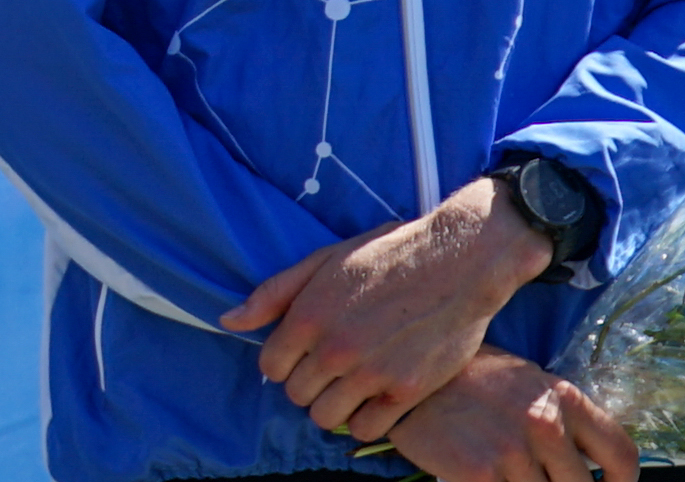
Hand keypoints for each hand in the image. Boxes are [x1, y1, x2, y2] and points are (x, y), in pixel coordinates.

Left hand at [222, 177, 553, 438]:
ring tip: (349, 385)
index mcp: (308, 316)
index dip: (283, 362)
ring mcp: (371, 373)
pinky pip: (366, 430)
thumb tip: (228, 320)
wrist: (456, 262)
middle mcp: (334, 349)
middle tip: (330, 368)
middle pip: (296, 394)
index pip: (269, 367)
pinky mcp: (407, 390)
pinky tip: (374, 398)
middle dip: (307, 383)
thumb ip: (273, 294)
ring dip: (333, 405)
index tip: (302, 354)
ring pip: (326, 417)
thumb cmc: (385, 255)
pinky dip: (365, 420)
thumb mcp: (322, 262)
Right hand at [384, 347, 635, 481]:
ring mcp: (513, 450)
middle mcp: (545, 423)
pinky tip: (486, 478)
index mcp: (564, 397)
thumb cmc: (470, 382)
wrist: (406, 381)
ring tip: (508, 474)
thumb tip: (593, 465)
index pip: (622, 456)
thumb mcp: (526, 382)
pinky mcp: (481, 473)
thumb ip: (564, 418)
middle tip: (539, 479)